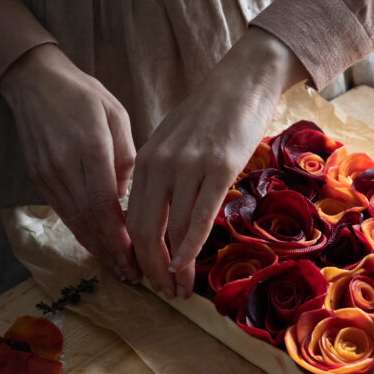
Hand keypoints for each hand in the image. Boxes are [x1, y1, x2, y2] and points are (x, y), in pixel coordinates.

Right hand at [0, 44, 137, 280]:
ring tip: (120, 268)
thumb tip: (132, 197)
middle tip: (134, 274)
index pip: (103, 204)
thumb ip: (127, 157)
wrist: (35, 82)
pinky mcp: (38, 178)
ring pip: (73, 221)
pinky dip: (82, 232)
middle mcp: (64, 164)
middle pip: (88, 220)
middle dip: (112, 252)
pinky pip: (63, 212)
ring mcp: (47, 173)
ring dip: (97, 248)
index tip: (137, 256)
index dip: (119, 236)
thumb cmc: (84, 94)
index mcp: (89, 145)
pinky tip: (99, 245)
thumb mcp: (116, 115)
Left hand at [127, 28, 306, 300]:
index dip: (137, 256)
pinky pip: (199, 217)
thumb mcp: (172, 142)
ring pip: (171, 230)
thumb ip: (160, 175)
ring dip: (173, 268)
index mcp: (146, 160)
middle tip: (162, 293)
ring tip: (180, 289)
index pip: (131, 220)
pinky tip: (186, 267)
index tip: (147, 277)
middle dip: (151, 269)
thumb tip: (156, 217)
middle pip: (145, 230)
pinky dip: (189, 248)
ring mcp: (189, 166)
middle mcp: (160, 165)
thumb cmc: (210, 113)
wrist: (242, 81)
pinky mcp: (218, 168)